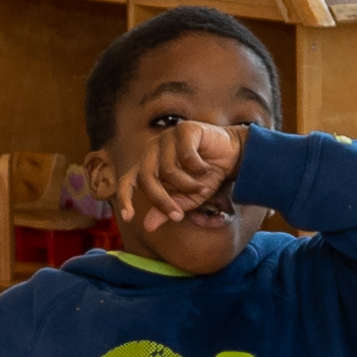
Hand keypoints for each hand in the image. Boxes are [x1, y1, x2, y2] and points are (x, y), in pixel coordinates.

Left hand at [111, 117, 247, 245]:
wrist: (231, 155)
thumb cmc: (205, 176)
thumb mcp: (187, 199)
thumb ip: (166, 209)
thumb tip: (147, 227)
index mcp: (148, 165)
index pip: (128, 180)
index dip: (125, 198)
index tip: (128, 217)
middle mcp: (153, 149)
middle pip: (146, 177)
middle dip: (162, 200)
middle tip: (178, 216)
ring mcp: (167, 137)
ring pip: (167, 169)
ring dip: (188, 185)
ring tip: (201, 186)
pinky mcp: (183, 130)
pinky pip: (186, 156)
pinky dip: (199, 168)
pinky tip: (206, 168)